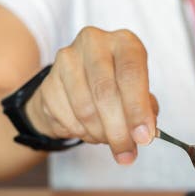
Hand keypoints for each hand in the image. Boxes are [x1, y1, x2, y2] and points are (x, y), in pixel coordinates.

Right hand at [27, 27, 158, 163]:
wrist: (77, 86)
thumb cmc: (117, 88)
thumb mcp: (139, 94)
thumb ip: (146, 111)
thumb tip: (143, 134)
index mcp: (123, 42)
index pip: (131, 73)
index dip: (138, 110)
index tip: (143, 138)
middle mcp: (94, 42)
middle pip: (105, 92)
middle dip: (118, 131)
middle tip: (126, 153)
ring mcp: (67, 59)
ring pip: (85, 109)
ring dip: (99, 134)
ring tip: (107, 139)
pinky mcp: (48, 81)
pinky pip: (66, 117)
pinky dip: (81, 133)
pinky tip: (89, 131)